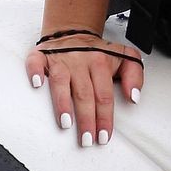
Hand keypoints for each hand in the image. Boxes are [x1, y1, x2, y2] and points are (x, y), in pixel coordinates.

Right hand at [25, 29, 144, 145]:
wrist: (75, 31)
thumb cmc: (98, 51)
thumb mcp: (125, 58)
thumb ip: (135, 76)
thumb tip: (134, 97)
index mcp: (101, 62)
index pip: (104, 95)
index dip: (105, 117)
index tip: (104, 135)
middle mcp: (80, 61)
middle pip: (84, 94)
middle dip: (86, 119)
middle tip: (87, 139)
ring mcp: (60, 58)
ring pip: (61, 81)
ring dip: (63, 103)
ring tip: (66, 123)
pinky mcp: (42, 55)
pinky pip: (35, 61)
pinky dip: (34, 72)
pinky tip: (37, 84)